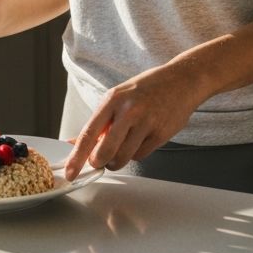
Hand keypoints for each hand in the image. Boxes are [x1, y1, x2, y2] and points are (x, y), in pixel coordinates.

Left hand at [62, 61, 202, 180]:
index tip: (70, 171)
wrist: (181, 81)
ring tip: (121, 147)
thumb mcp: (118, 97)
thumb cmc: (147, 89)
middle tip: (98, 161)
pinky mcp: (160, 134)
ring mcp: (146, 123)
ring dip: (117, 160)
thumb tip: (75, 143)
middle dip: (99, 162)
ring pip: (123, 158)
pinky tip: (139, 139)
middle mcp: (129, 111)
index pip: (89, 133)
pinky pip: (140, 156)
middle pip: (106, 151)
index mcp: (113, 99)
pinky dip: (135, 154)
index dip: (77, 156)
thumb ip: (99, 122)